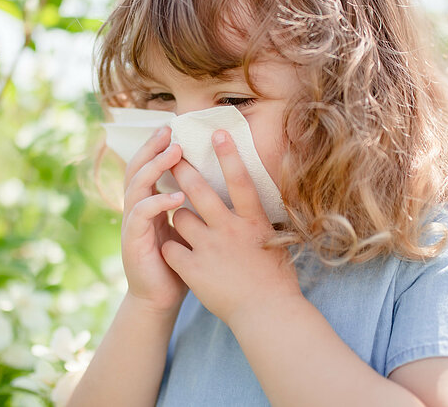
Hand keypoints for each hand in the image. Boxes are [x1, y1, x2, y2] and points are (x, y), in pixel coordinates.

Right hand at [120, 126, 190, 314]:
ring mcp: (131, 224)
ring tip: (174, 153)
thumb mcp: (188, 228)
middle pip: (137, 168)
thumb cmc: (179, 263)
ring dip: (155, 167)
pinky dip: (157, 202)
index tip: (174, 127)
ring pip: (136, 186)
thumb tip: (221, 180)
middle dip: (152, 147)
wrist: (162, 299)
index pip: (149, 166)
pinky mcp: (133, 242)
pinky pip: (141, 215)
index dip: (157, 147)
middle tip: (169, 130)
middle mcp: (136, 209)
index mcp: (149, 203)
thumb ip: (194, 205)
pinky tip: (175, 196)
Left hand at [160, 130, 302, 325]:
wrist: (267, 314)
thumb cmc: (276, 279)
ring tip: (184, 223)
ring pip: (180, 217)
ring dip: (179, 217)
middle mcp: (230, 229)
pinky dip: (171, 248)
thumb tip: (253, 202)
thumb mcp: (275, 241)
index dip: (229, 155)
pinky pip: (171, 247)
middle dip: (182, 170)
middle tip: (171, 156)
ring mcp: (210, 249)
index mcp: (253, 221)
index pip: (240, 180)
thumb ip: (258, 221)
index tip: (217, 132)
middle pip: (199, 191)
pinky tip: (176, 253)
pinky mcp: (194, 269)